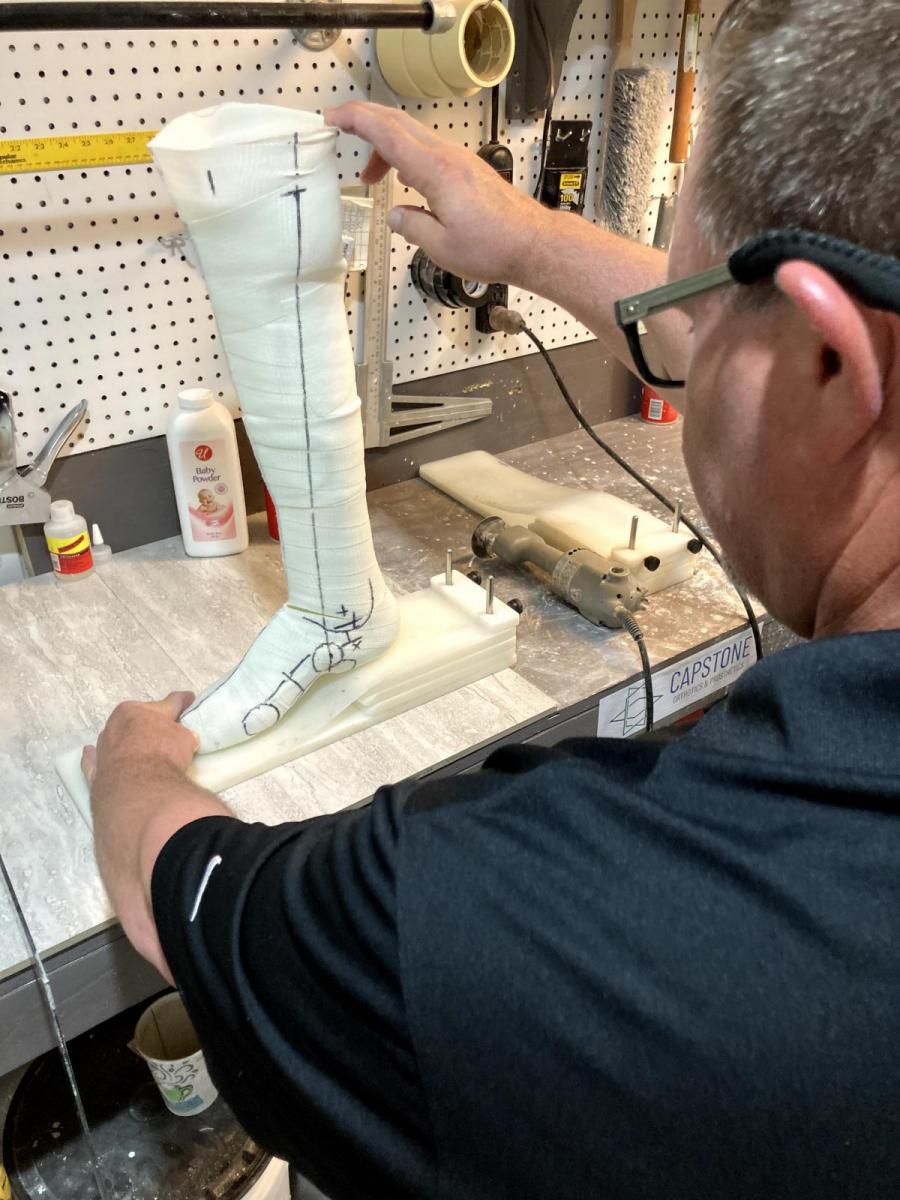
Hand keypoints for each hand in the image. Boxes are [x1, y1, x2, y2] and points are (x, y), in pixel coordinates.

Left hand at [82, 691, 198, 789]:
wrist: (141, 788)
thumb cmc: (163, 754)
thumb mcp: (185, 737)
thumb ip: (180, 732)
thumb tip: (180, 737)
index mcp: (134, 710)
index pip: (164, 704)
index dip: (179, 702)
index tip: (187, 699)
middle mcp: (114, 726)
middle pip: (134, 721)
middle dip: (148, 724)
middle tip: (165, 732)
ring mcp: (102, 749)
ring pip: (112, 739)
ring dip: (123, 740)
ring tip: (137, 748)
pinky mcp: (95, 773)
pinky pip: (92, 761)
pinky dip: (93, 757)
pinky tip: (90, 752)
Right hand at [326, 101, 550, 287]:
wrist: (532, 244)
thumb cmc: (495, 246)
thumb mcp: (441, 247)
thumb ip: (411, 226)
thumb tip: (395, 216)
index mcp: (435, 170)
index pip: (386, 132)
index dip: (356, 120)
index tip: (333, 117)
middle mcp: (448, 157)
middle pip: (398, 124)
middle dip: (365, 125)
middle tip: (340, 130)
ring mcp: (460, 160)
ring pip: (413, 138)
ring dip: (387, 149)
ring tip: (372, 176)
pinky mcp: (468, 170)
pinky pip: (429, 152)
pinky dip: (407, 157)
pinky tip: (404, 178)